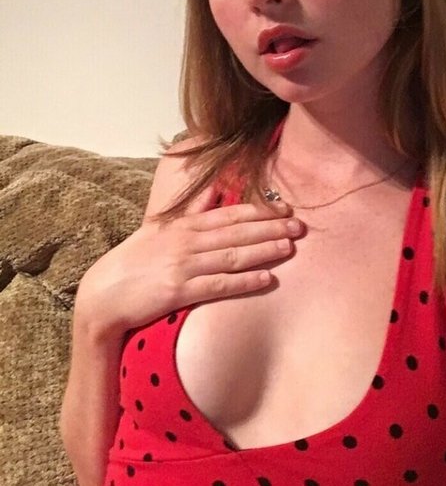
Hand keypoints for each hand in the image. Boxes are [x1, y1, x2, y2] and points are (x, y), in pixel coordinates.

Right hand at [74, 188, 305, 338]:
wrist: (104, 293)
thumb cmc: (136, 261)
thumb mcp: (161, 230)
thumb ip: (190, 212)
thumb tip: (214, 191)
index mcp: (184, 225)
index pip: (229, 214)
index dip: (260, 211)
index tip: (285, 210)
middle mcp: (187, 242)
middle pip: (237, 232)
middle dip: (271, 228)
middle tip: (300, 227)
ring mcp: (183, 265)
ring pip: (233, 255)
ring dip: (264, 251)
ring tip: (290, 248)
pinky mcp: (179, 291)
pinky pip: (219, 285)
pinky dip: (245, 282)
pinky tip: (267, 279)